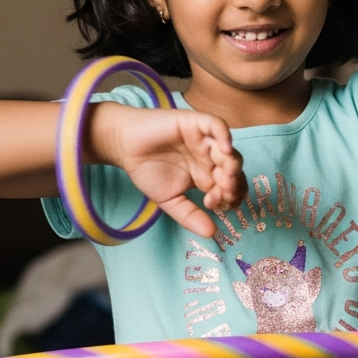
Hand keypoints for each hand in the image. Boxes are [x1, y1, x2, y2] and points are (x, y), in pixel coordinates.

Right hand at [90, 103, 245, 237]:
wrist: (124, 146)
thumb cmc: (146, 170)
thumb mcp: (170, 200)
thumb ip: (190, 216)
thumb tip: (212, 234)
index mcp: (206, 176)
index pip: (230, 188)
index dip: (229, 198)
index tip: (213, 205)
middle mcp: (210, 158)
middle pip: (234, 171)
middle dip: (232, 185)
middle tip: (222, 194)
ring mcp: (205, 140)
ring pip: (229, 151)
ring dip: (232, 166)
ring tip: (225, 180)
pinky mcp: (196, 123)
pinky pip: (218, 126)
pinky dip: (225, 136)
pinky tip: (225, 150)